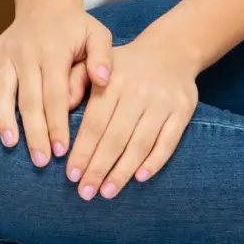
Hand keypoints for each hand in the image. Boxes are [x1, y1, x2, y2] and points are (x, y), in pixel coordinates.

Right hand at [0, 1, 115, 167]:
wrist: (45, 3)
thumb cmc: (76, 27)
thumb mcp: (98, 34)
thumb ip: (103, 57)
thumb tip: (103, 80)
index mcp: (54, 51)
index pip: (56, 95)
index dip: (58, 124)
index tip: (62, 151)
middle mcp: (26, 52)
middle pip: (29, 99)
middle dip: (34, 132)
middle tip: (40, 161)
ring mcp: (6, 53)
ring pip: (3, 91)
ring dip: (4, 119)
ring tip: (10, 144)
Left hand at [65, 28, 198, 198]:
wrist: (171, 50)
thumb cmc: (125, 63)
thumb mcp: (97, 60)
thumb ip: (76, 79)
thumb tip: (60, 106)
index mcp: (112, 82)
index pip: (94, 123)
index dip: (83, 151)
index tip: (71, 174)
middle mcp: (137, 92)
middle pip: (115, 137)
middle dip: (99, 168)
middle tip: (85, 192)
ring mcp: (161, 103)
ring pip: (140, 143)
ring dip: (123, 171)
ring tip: (107, 192)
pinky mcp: (183, 111)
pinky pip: (168, 141)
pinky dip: (155, 161)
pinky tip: (139, 178)